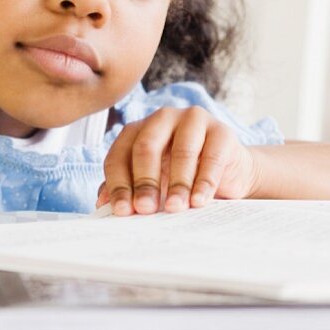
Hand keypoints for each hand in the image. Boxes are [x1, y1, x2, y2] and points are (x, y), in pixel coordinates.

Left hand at [97, 106, 258, 215]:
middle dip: (144, 182)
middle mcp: (162, 119)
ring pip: (181, 151)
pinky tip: (199, 201)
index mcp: (138, 130)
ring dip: (177, 183)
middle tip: (145, 209)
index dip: (118, 184)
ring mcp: (193, 120)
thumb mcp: (153, 182)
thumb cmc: (182, 176)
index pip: (119, 155)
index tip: (122, 211)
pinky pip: (212, 156)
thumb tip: (102, 204)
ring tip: (174, 209)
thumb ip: (127, 188)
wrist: (227, 173)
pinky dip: (205, 182)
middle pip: (146, 147)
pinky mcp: (222, 131)